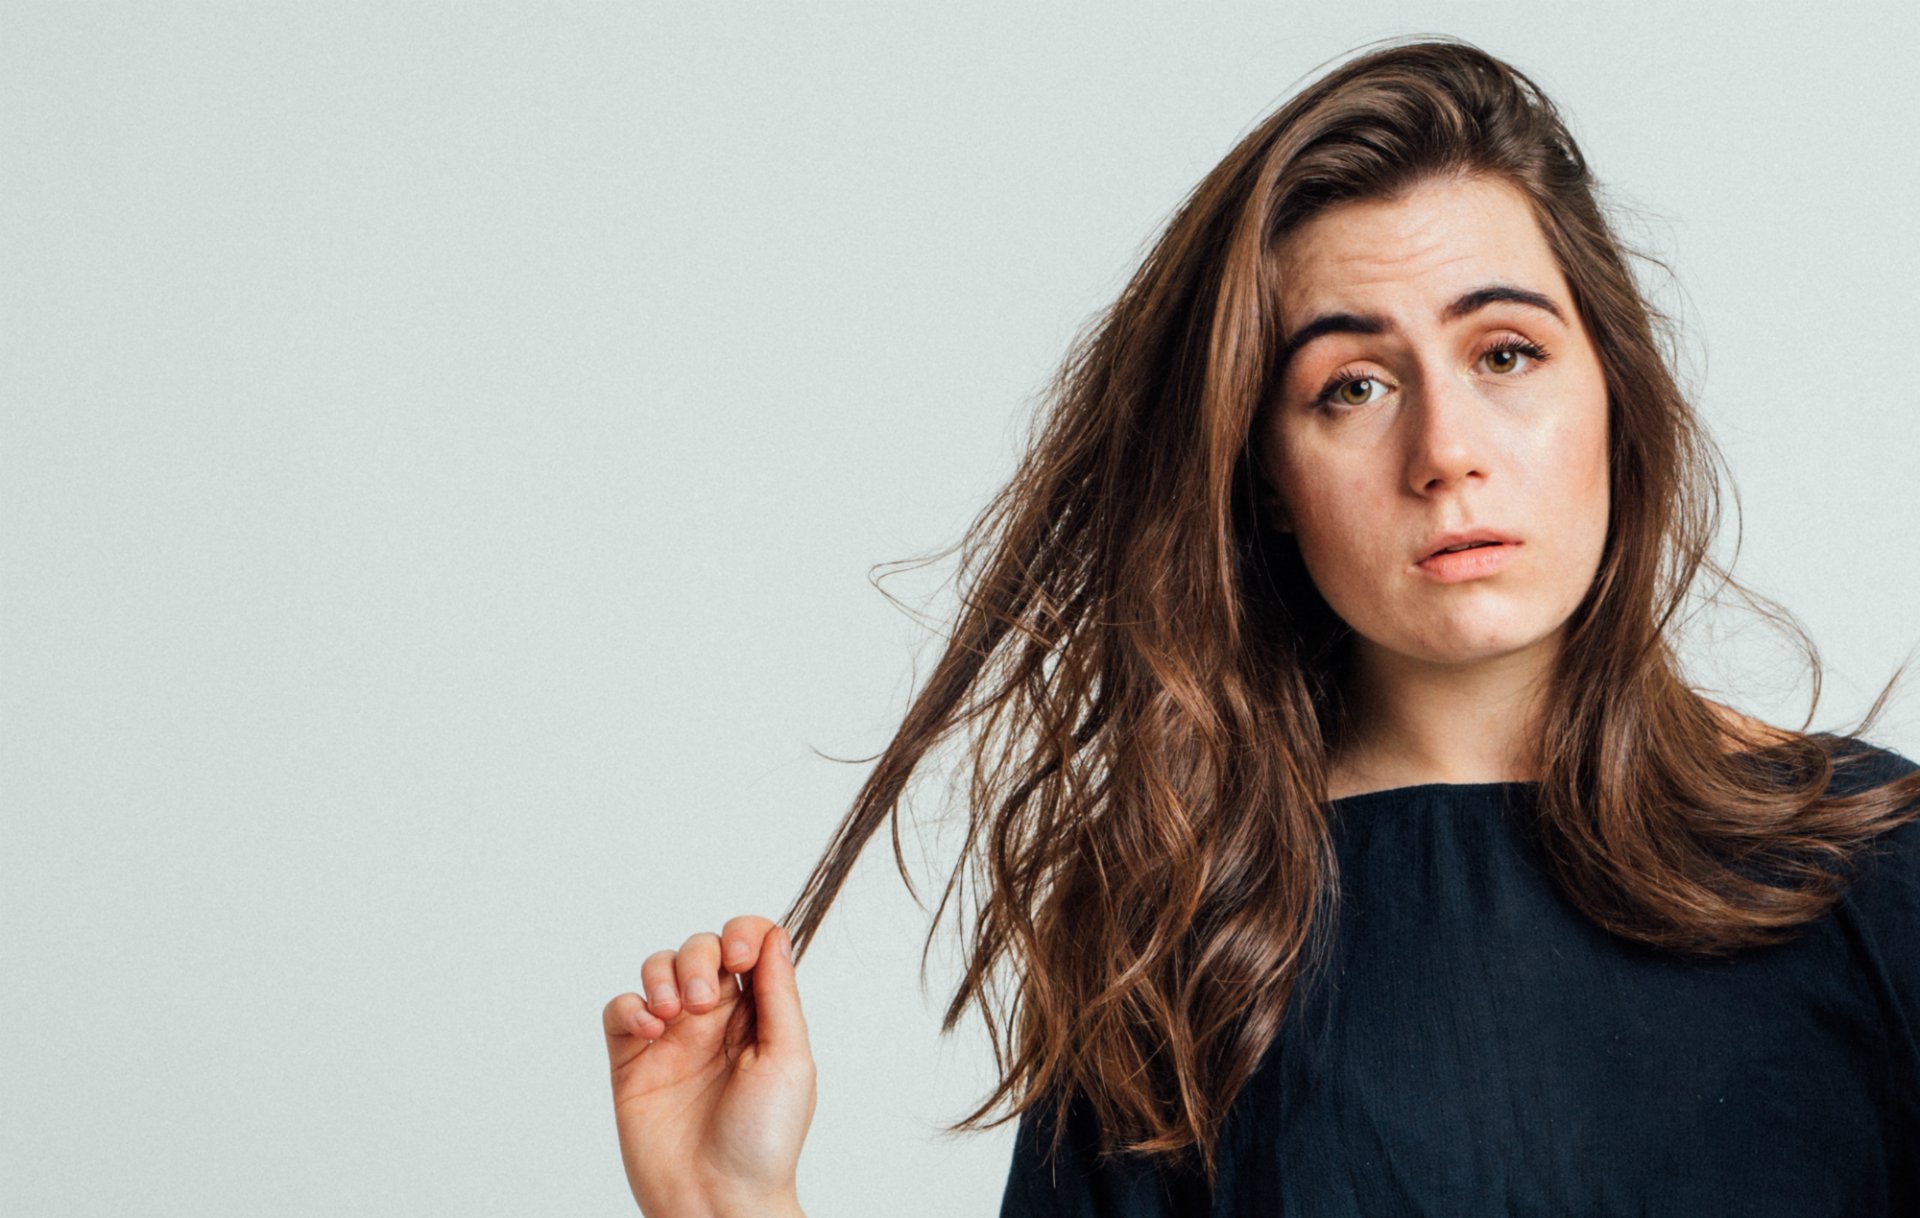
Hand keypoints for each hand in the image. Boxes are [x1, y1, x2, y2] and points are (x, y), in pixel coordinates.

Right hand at [602, 915, 814, 1217]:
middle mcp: (714, 1020)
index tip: (739, 959)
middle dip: (698, 956)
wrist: (718, 1200)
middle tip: (700, 1001)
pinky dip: (630, 1006)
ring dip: (663, 975)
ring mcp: (671, 1039)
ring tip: (672, 1015)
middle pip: (701, 947)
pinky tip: (650, 1030)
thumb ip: (779, 994)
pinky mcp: (633, 1062)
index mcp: (758, 1015)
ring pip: (657, 968)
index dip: (741, 935)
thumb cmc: (764, 1141)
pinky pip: (620, 1010)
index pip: (748, 946)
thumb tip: (774, 936)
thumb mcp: (789, 1059)